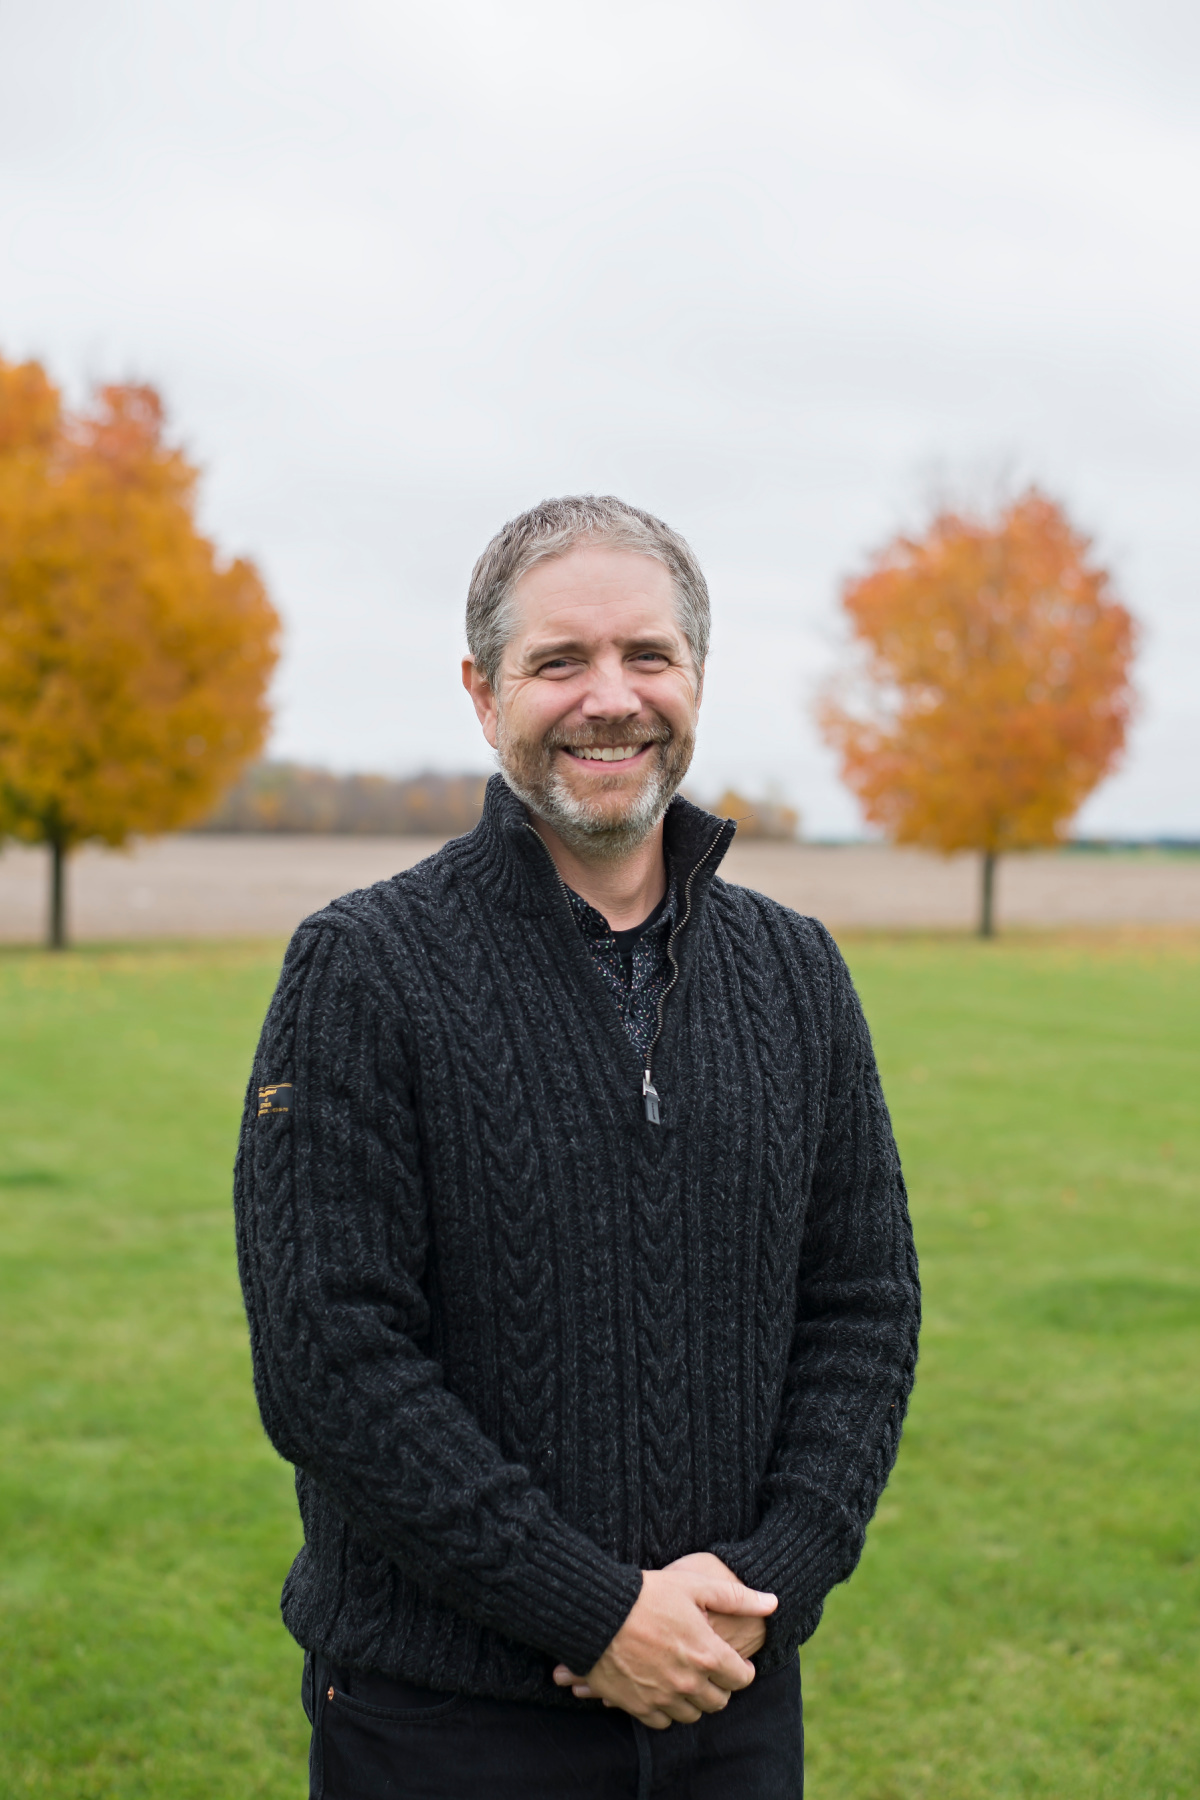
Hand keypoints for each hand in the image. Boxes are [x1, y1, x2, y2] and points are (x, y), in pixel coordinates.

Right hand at [552, 1565, 776, 1728]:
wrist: (597, 1611)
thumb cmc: (648, 1593)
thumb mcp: (696, 1586)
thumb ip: (738, 1598)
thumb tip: (773, 1603)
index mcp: (707, 1654)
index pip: (742, 1678)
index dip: (742, 1669)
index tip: (735, 1662)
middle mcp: (689, 1682)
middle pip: (719, 1702)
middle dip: (720, 1686)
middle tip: (710, 1669)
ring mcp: (663, 1697)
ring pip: (692, 1714)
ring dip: (694, 1700)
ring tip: (686, 1678)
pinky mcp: (638, 1705)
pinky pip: (663, 1722)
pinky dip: (667, 1709)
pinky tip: (663, 1688)